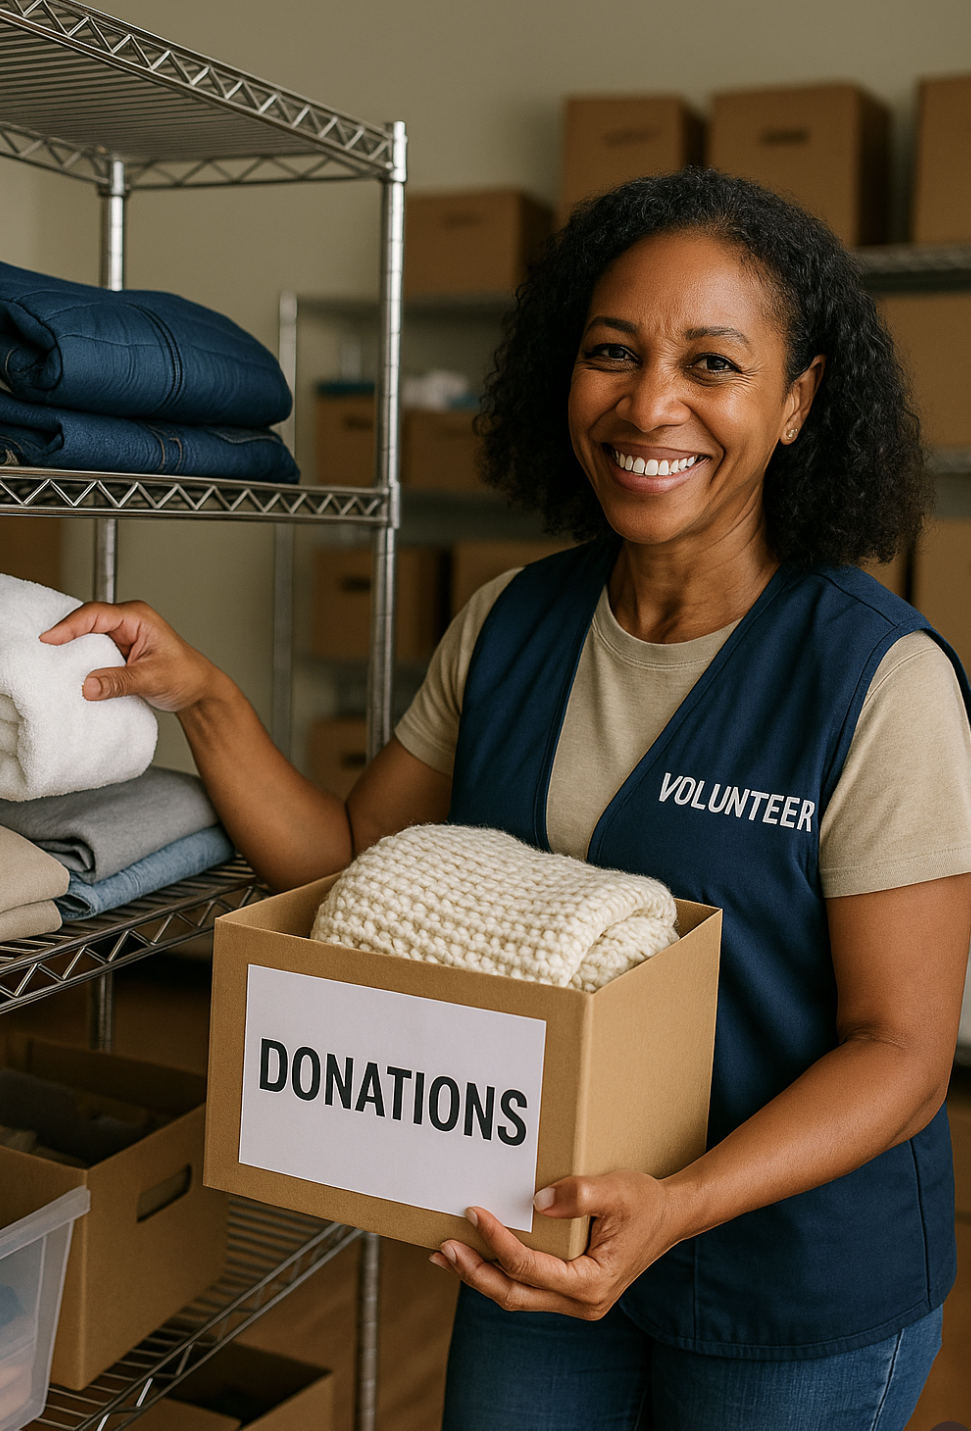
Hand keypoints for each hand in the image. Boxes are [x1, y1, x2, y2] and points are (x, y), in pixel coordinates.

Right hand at [40, 600, 217, 711]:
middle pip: (86, 623)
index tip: (49, 639)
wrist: (197, 691)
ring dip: (71, 651)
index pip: (96, 614)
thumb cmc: (185, 676)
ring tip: (49, 663)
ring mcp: (121, 638)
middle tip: (41, 651)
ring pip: (86, 639)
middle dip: (64, 635)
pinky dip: (81, 663)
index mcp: (137, 617)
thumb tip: (88, 686)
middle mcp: (127, 623)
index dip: (69, 625)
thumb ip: (119, 682)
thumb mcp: (152, 679)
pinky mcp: (117, 654)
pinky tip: (69, 673)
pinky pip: (92, 654)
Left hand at [429, 1171, 679, 1319]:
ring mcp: (575, 1301)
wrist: (671, 1217)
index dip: (497, 1241)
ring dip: (480, 1275)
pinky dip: (498, 1272)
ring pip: (516, 1296)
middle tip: (443, 1248)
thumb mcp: (616, 1191)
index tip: (474, 1213)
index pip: (530, 1267)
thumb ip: (578, 1194)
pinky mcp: (569, 1291)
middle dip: (475, 1272)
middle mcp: (582, 1302)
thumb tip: (537, 1200)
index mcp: (592, 1283)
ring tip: (445, 1255)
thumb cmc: (645, 1202)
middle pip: (515, 1295)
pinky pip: (526, 1288)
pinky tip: (475, 1257)